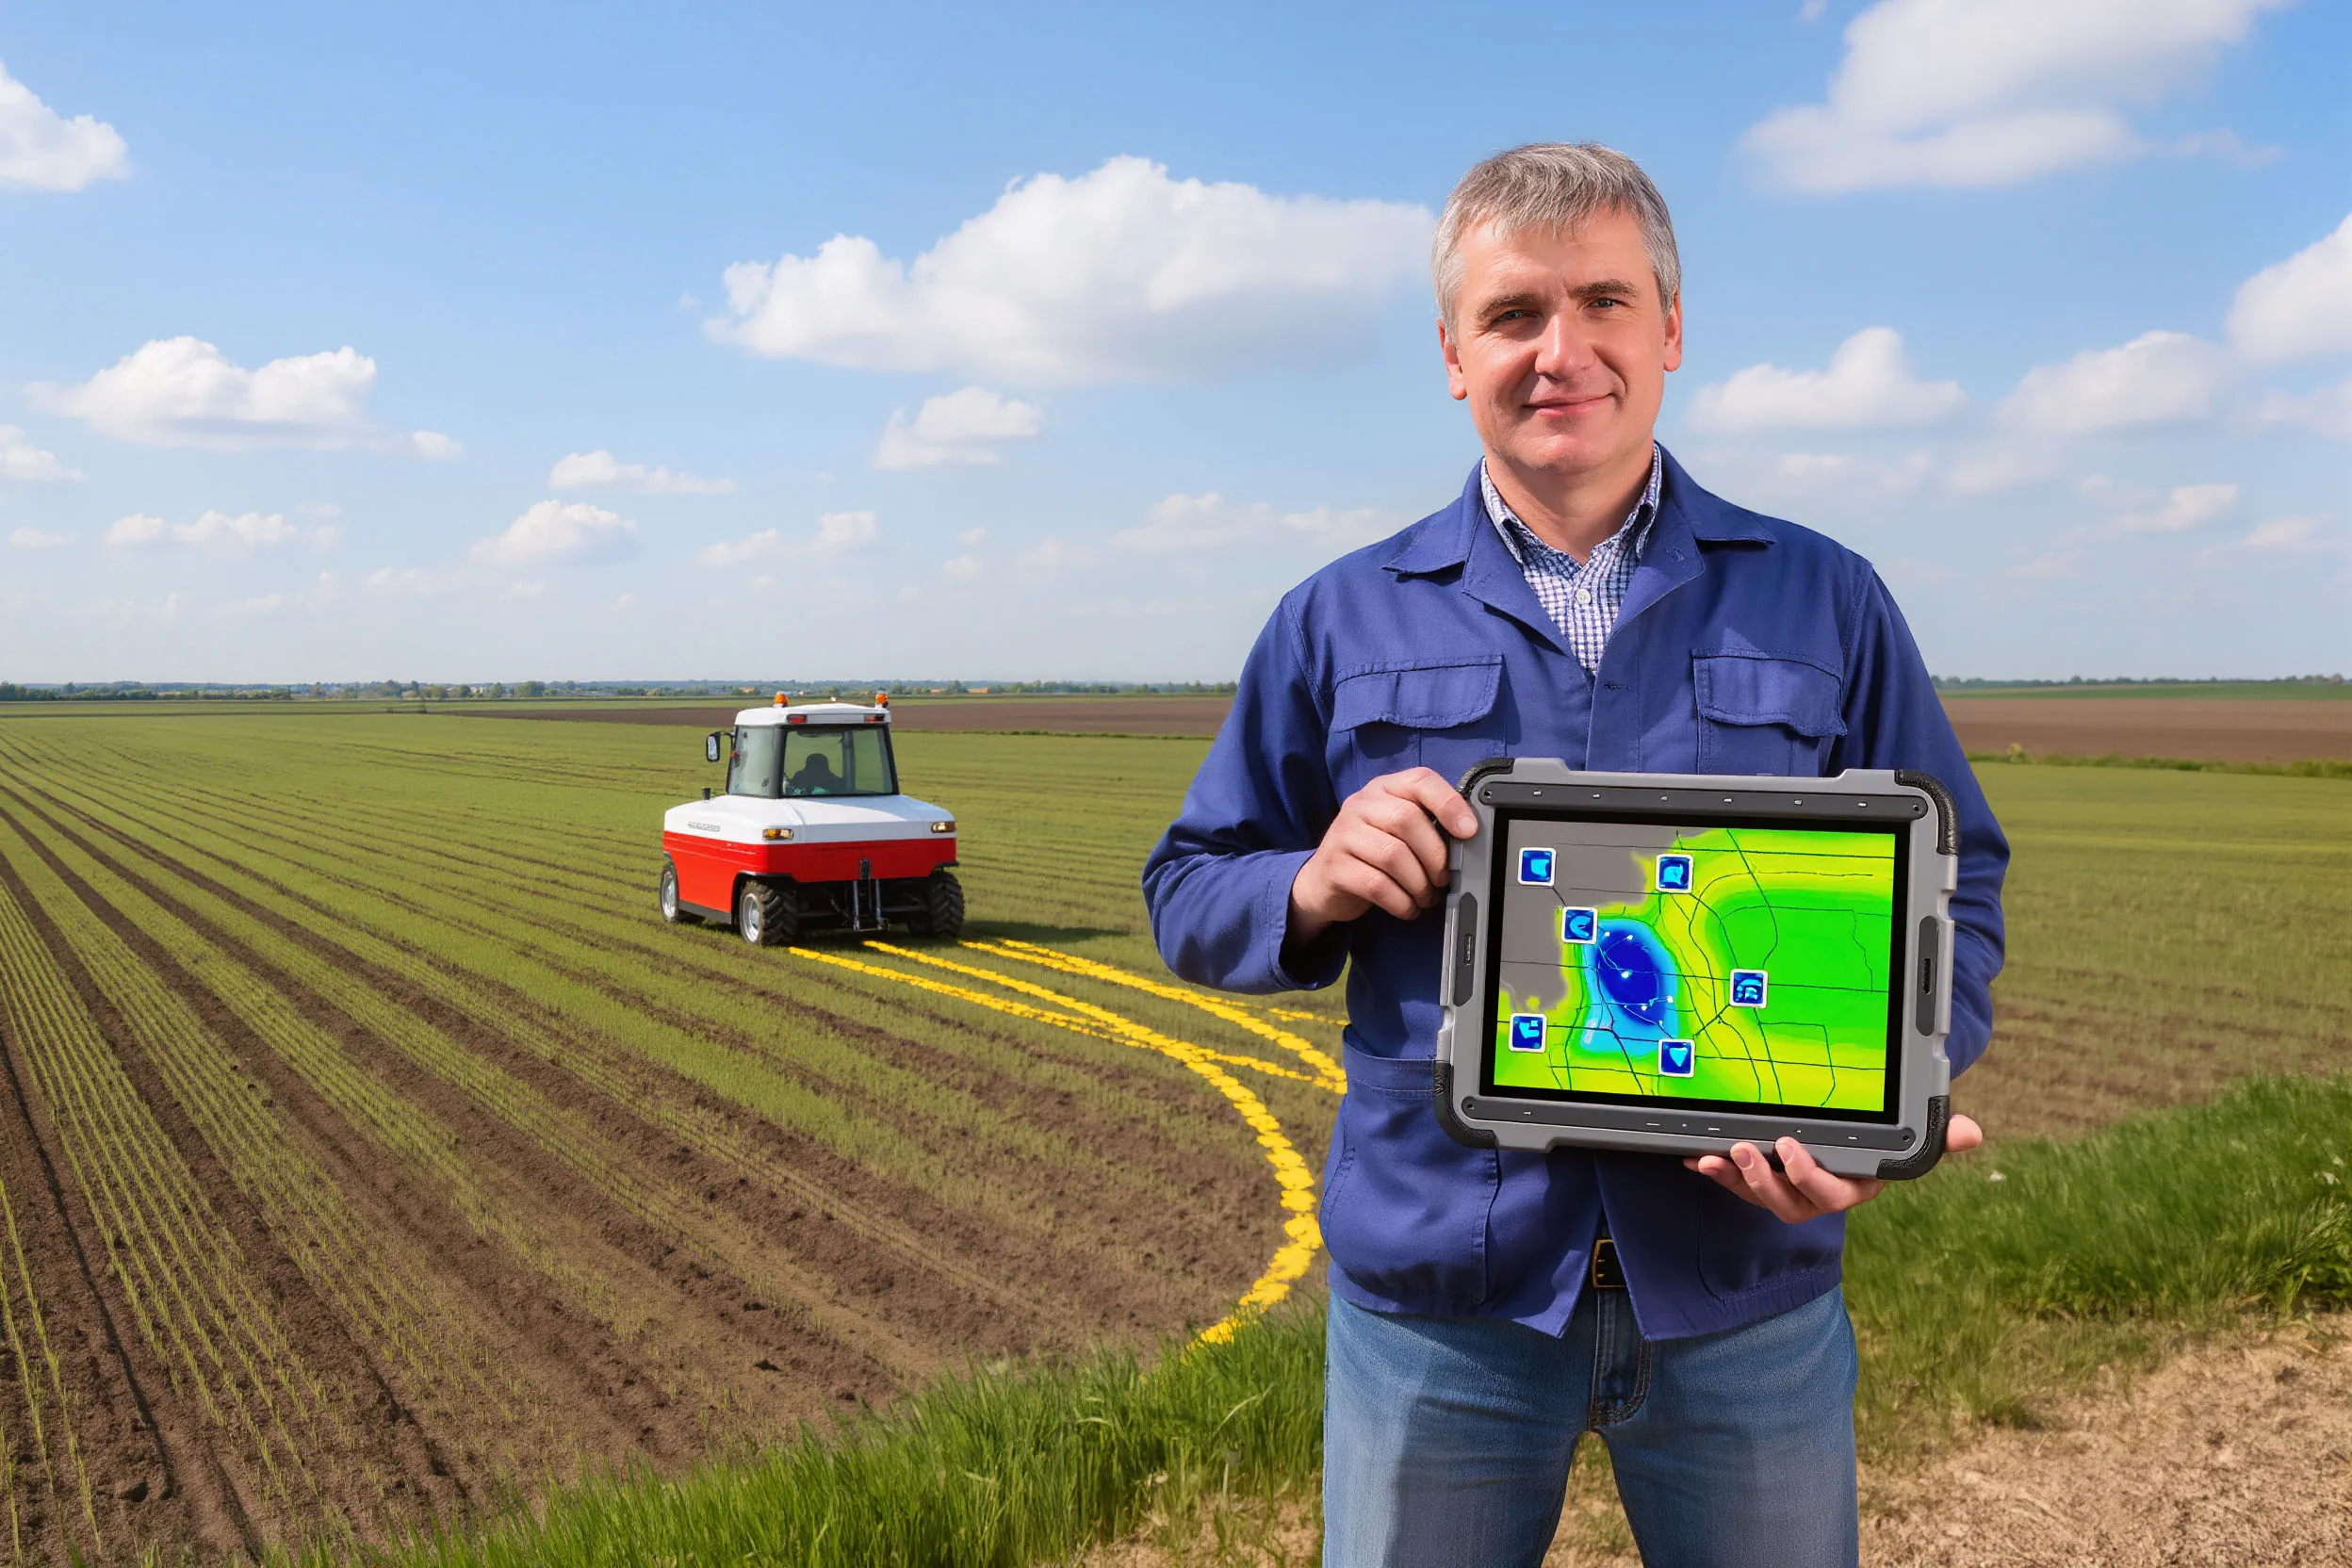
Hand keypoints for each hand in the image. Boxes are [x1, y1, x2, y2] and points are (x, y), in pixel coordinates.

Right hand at [1288, 767, 1478, 942]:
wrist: (1321, 882)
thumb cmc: (1371, 854)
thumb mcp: (1395, 829)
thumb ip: (1425, 824)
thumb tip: (1467, 838)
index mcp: (1383, 789)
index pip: (1420, 780)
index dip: (1449, 803)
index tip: (1469, 831)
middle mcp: (1360, 805)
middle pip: (1407, 819)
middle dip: (1435, 855)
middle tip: (1443, 879)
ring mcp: (1343, 834)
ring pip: (1393, 855)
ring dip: (1419, 884)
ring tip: (1425, 897)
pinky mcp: (1335, 866)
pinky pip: (1377, 884)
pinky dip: (1401, 902)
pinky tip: (1408, 908)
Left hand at [1683, 1115, 1982, 1221]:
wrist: (1859, 1144)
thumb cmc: (1885, 1143)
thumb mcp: (1909, 1138)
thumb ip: (1936, 1137)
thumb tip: (1972, 1133)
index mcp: (1854, 1186)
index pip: (1833, 1192)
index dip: (1809, 1175)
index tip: (1789, 1147)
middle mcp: (1819, 1196)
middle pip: (1790, 1202)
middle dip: (1764, 1181)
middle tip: (1745, 1149)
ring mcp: (1788, 1192)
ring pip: (1761, 1197)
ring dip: (1736, 1179)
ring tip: (1717, 1156)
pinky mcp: (1762, 1183)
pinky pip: (1738, 1185)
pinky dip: (1717, 1172)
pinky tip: (1697, 1158)